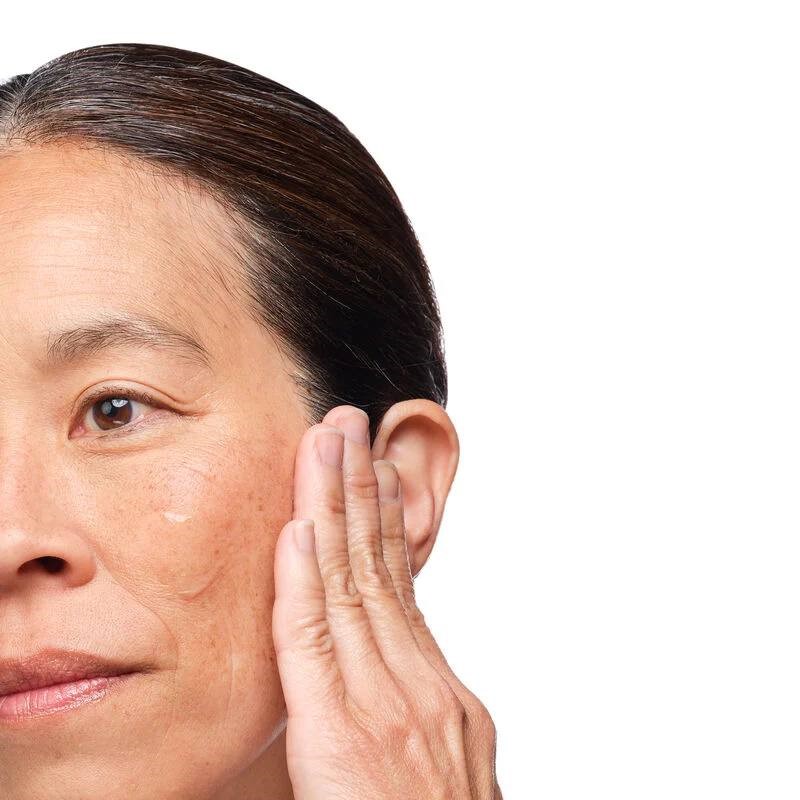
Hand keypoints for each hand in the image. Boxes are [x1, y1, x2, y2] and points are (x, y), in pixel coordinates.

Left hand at [272, 405, 501, 798]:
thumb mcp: (447, 759)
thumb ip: (416, 706)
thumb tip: (399, 669)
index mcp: (436, 688)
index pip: (401, 584)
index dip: (385, 521)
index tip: (371, 470)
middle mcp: (418, 682)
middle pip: (378, 566)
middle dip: (361, 489)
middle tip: (350, 423)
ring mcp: (388, 704)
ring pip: (350, 585)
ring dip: (334, 508)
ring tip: (326, 444)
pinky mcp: (345, 736)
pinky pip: (318, 642)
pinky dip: (308, 581)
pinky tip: (300, 528)